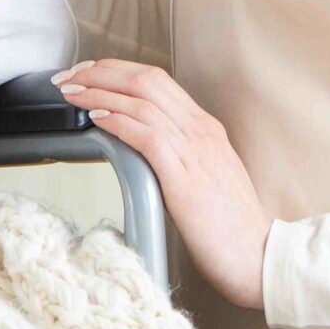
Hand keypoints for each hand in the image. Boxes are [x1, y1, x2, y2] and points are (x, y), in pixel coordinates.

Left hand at [56, 60, 271, 309]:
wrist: (258, 257)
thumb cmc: (231, 226)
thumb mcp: (206, 177)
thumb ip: (180, 156)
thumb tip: (143, 148)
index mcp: (206, 129)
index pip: (158, 81)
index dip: (118, 71)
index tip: (90, 72)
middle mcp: (201, 131)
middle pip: (146, 81)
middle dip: (103, 72)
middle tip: (70, 75)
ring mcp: (195, 152)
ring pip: (142, 102)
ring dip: (99, 93)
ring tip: (71, 93)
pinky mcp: (185, 179)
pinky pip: (147, 136)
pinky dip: (118, 121)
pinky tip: (96, 118)